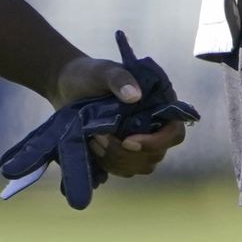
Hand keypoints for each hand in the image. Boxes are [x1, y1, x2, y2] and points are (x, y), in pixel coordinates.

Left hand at [3, 32, 198, 207]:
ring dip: (116, 161)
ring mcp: (139, 141)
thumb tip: (134, 96)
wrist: (67, 86)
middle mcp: (154, 126)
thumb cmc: (89, 75)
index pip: (174, 133)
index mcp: (159, 105)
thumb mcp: (103, 71)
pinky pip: (124, 169)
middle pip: (156, 155)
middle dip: (127, 154)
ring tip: (93, 140)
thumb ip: (119, 79)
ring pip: (140, 166)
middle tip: (98, 137)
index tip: (128, 141)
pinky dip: (108, 165)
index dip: (156, 142)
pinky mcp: (122, 153)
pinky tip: (92, 148)